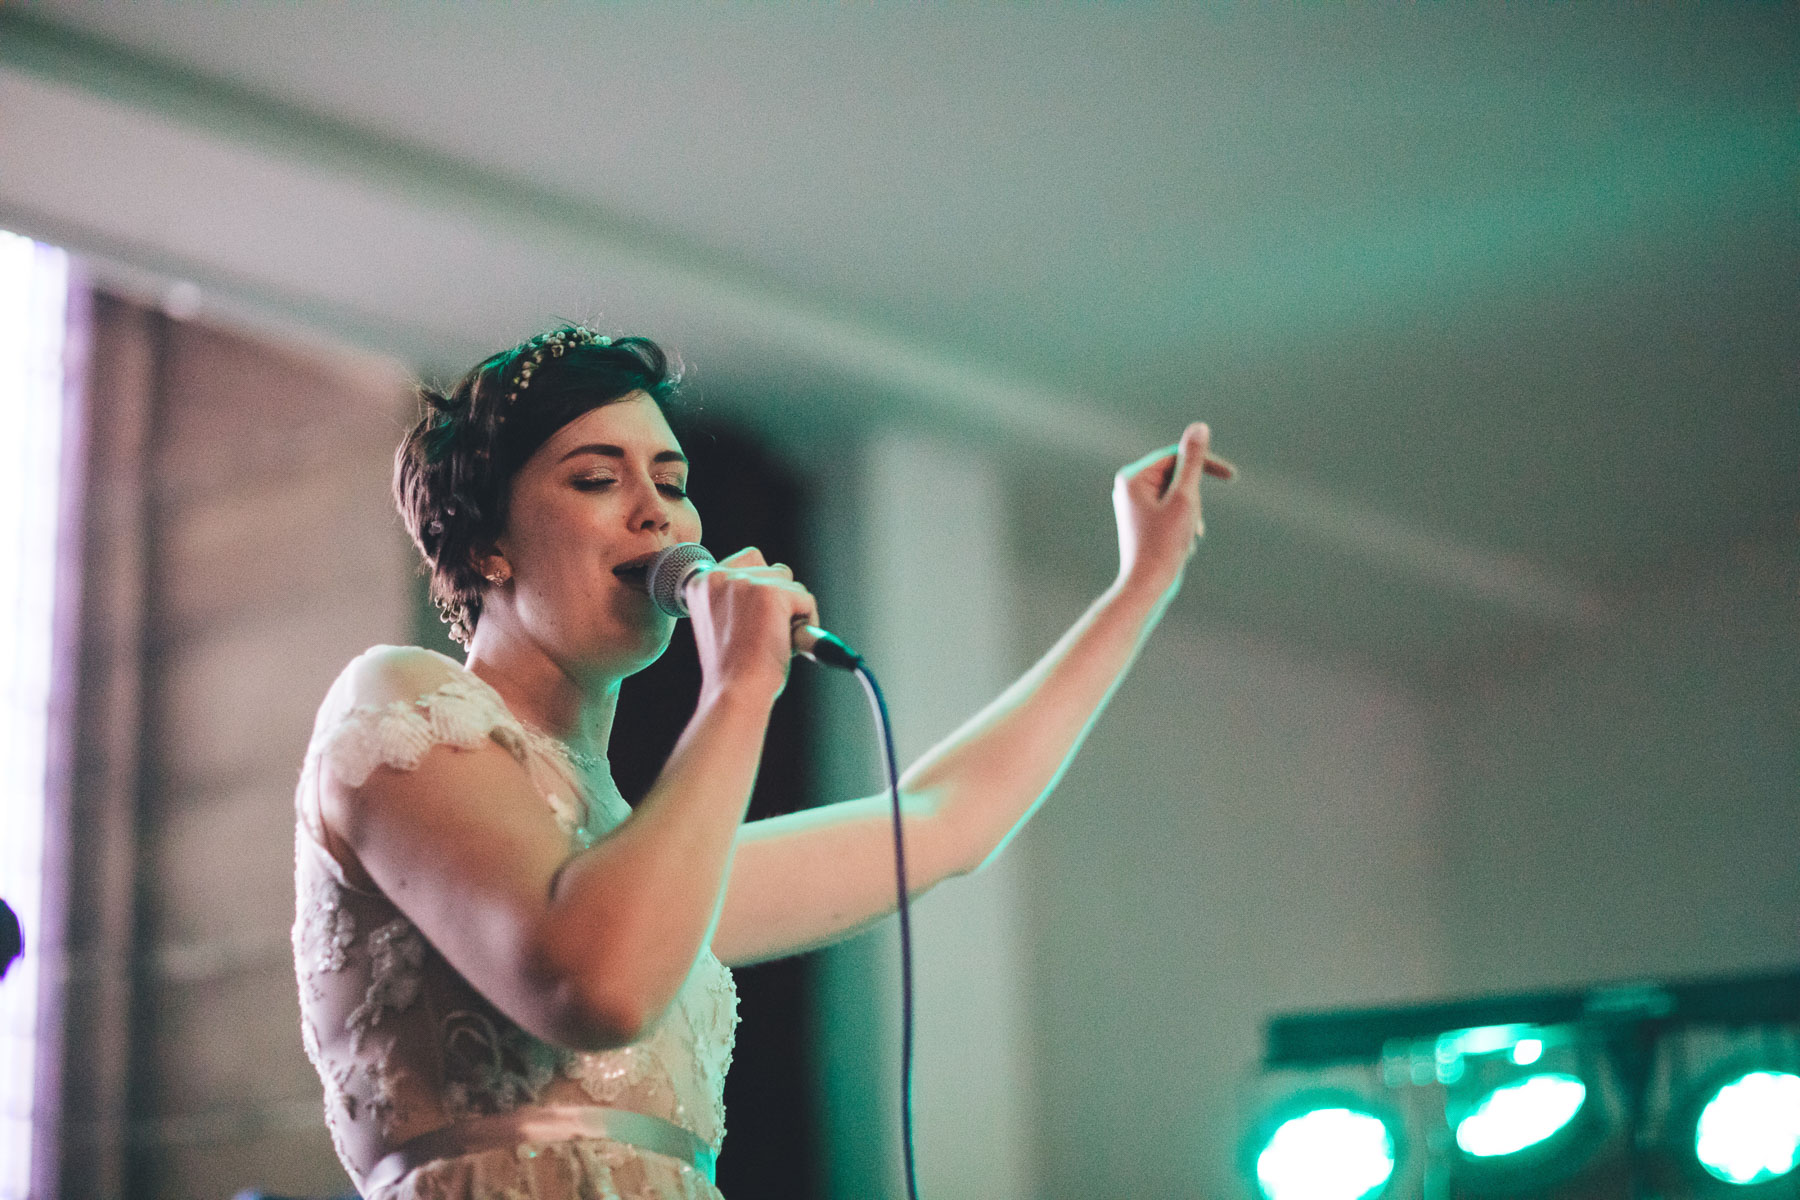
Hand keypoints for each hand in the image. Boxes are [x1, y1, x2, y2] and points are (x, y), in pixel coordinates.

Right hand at [684, 547, 820, 701]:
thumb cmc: (731, 670)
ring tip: (774, 642)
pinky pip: (805, 600)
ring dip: (793, 612)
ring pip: (791, 585)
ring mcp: (745, 583)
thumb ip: (737, 599)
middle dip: (780, 598)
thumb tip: (777, 575)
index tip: (755, 619)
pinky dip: (807, 623)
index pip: (747, 560)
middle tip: (765, 634)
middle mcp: (720, 576)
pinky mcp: (771, 593)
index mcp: (700, 582)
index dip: (760, 589)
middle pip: (773, 569)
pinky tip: (787, 645)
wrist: (735, 693)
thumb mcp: (722, 623)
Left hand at [1112, 423, 1234, 600]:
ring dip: (1191, 514)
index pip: (1177, 455)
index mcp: (1133, 477)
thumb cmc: (1164, 545)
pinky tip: (1182, 546)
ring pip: (1178, 496)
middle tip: (1190, 524)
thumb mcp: (1185, 499)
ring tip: (1185, 538)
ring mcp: (1135, 504)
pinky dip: (1184, 524)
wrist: (1147, 586)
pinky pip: (1172, 510)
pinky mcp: (1143, 520)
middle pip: (1178, 477)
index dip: (1205, 464)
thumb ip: (1193, 462)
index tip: (1232, 476)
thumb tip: (1200, 427)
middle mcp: (1129, 487)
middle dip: (1193, 499)